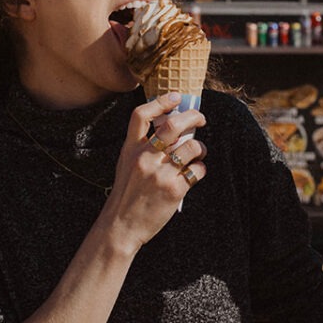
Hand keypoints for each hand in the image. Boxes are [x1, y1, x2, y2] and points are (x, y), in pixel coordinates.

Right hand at [101, 93, 207, 252]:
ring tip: (199, 151)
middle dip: (193, 117)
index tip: (176, 97)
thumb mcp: (126, 165)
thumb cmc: (126, 195)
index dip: (161, 101)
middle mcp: (144, 158)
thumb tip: (173, 130)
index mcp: (130, 149)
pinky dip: (200, 168)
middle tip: (200, 118)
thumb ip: (143, 148)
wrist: (121, 226)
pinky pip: (197, 170)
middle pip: (173, 125)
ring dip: (201, 146)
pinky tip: (195, 172)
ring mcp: (159, 174)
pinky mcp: (174, 190)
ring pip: (191, 146)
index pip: (141, 115)